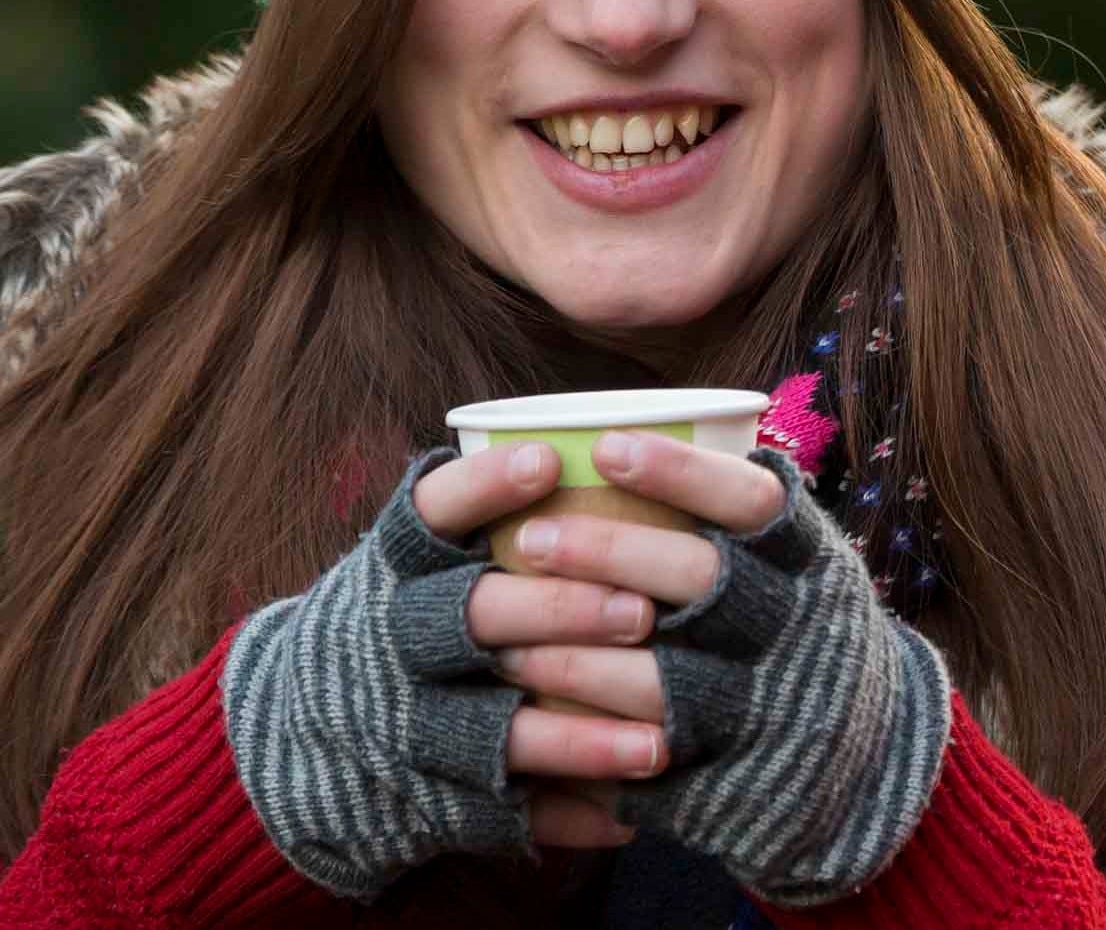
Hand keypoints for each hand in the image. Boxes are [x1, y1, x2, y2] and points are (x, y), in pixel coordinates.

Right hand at [222, 444, 647, 894]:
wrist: (287, 742)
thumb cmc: (395, 623)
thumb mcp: (408, 565)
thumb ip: (479, 519)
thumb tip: (585, 447)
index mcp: (394, 571)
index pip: (429, 514)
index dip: (484, 486)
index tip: (546, 462)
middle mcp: (396, 642)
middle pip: (473, 618)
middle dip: (558, 612)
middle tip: (639, 611)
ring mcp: (409, 725)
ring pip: (497, 730)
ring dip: (580, 739)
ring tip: (659, 743)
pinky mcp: (430, 798)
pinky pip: (503, 812)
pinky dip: (567, 816)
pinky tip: (633, 815)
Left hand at [490, 435, 951, 906]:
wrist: (870, 750)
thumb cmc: (801, 628)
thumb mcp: (799, 566)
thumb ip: (735, 519)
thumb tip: (616, 439)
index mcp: (811, 561)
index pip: (753, 501)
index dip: (681, 471)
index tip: (606, 447)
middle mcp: (797, 626)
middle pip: (701, 580)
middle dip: (609, 554)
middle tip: (530, 538)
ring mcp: (769, 702)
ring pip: (663, 675)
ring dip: (576, 657)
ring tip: (506, 635)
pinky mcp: (736, 771)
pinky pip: (652, 753)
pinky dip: (590, 735)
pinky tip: (537, 715)